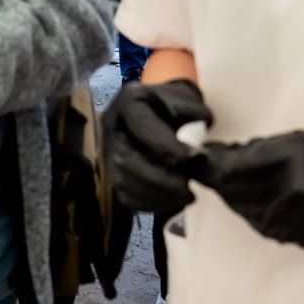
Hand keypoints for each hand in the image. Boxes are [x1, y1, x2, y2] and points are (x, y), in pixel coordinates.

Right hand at [101, 79, 210, 216]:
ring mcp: (108, 151)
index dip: (167, 146)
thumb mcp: (188, 99)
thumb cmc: (177, 106)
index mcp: (129, 101)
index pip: (142, 126)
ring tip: (186, 197)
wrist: (162, 112)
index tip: (195, 158)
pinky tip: (172, 201)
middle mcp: (111, 126)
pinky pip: (125, 196)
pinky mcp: (113, 173)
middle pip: (126, 158)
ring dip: (157, 195)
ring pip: (124, 181)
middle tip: (189, 189)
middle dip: (161, 179)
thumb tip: (196, 145)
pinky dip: (151, 204)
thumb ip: (195, 114)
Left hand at [193, 129, 303, 248]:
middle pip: (235, 195)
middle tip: (215, 170)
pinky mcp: (302, 239)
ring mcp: (295, 224)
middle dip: (223, 182)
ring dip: (239, 199)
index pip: (229, 171)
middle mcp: (286, 199)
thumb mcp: (296, 141)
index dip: (211, 166)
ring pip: (249, 214)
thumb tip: (219, 156)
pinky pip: (270, 227)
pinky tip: (262, 201)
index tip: (199, 159)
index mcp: (283, 168)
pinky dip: (260, 214)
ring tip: (240, 185)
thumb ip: (256, 152)